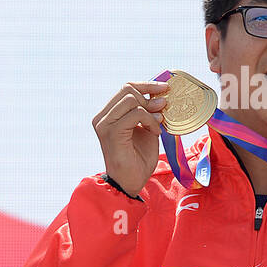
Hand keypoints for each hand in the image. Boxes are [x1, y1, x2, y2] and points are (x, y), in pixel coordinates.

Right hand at [92, 79, 169, 195]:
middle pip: (127, 89)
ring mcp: (104, 124)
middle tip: (163, 108)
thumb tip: (161, 95)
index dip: (146, 84)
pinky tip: (155, 132)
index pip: (126, 88)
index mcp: (108, 115)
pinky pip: (135, 114)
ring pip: (131, 99)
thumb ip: (150, 113)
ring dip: (151, 110)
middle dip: (150, 96)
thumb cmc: (138, 159)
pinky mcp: (112, 132)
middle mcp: (102, 117)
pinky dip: (150, 120)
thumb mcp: (147, 129)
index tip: (164, 87)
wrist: (131, 182)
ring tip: (158, 124)